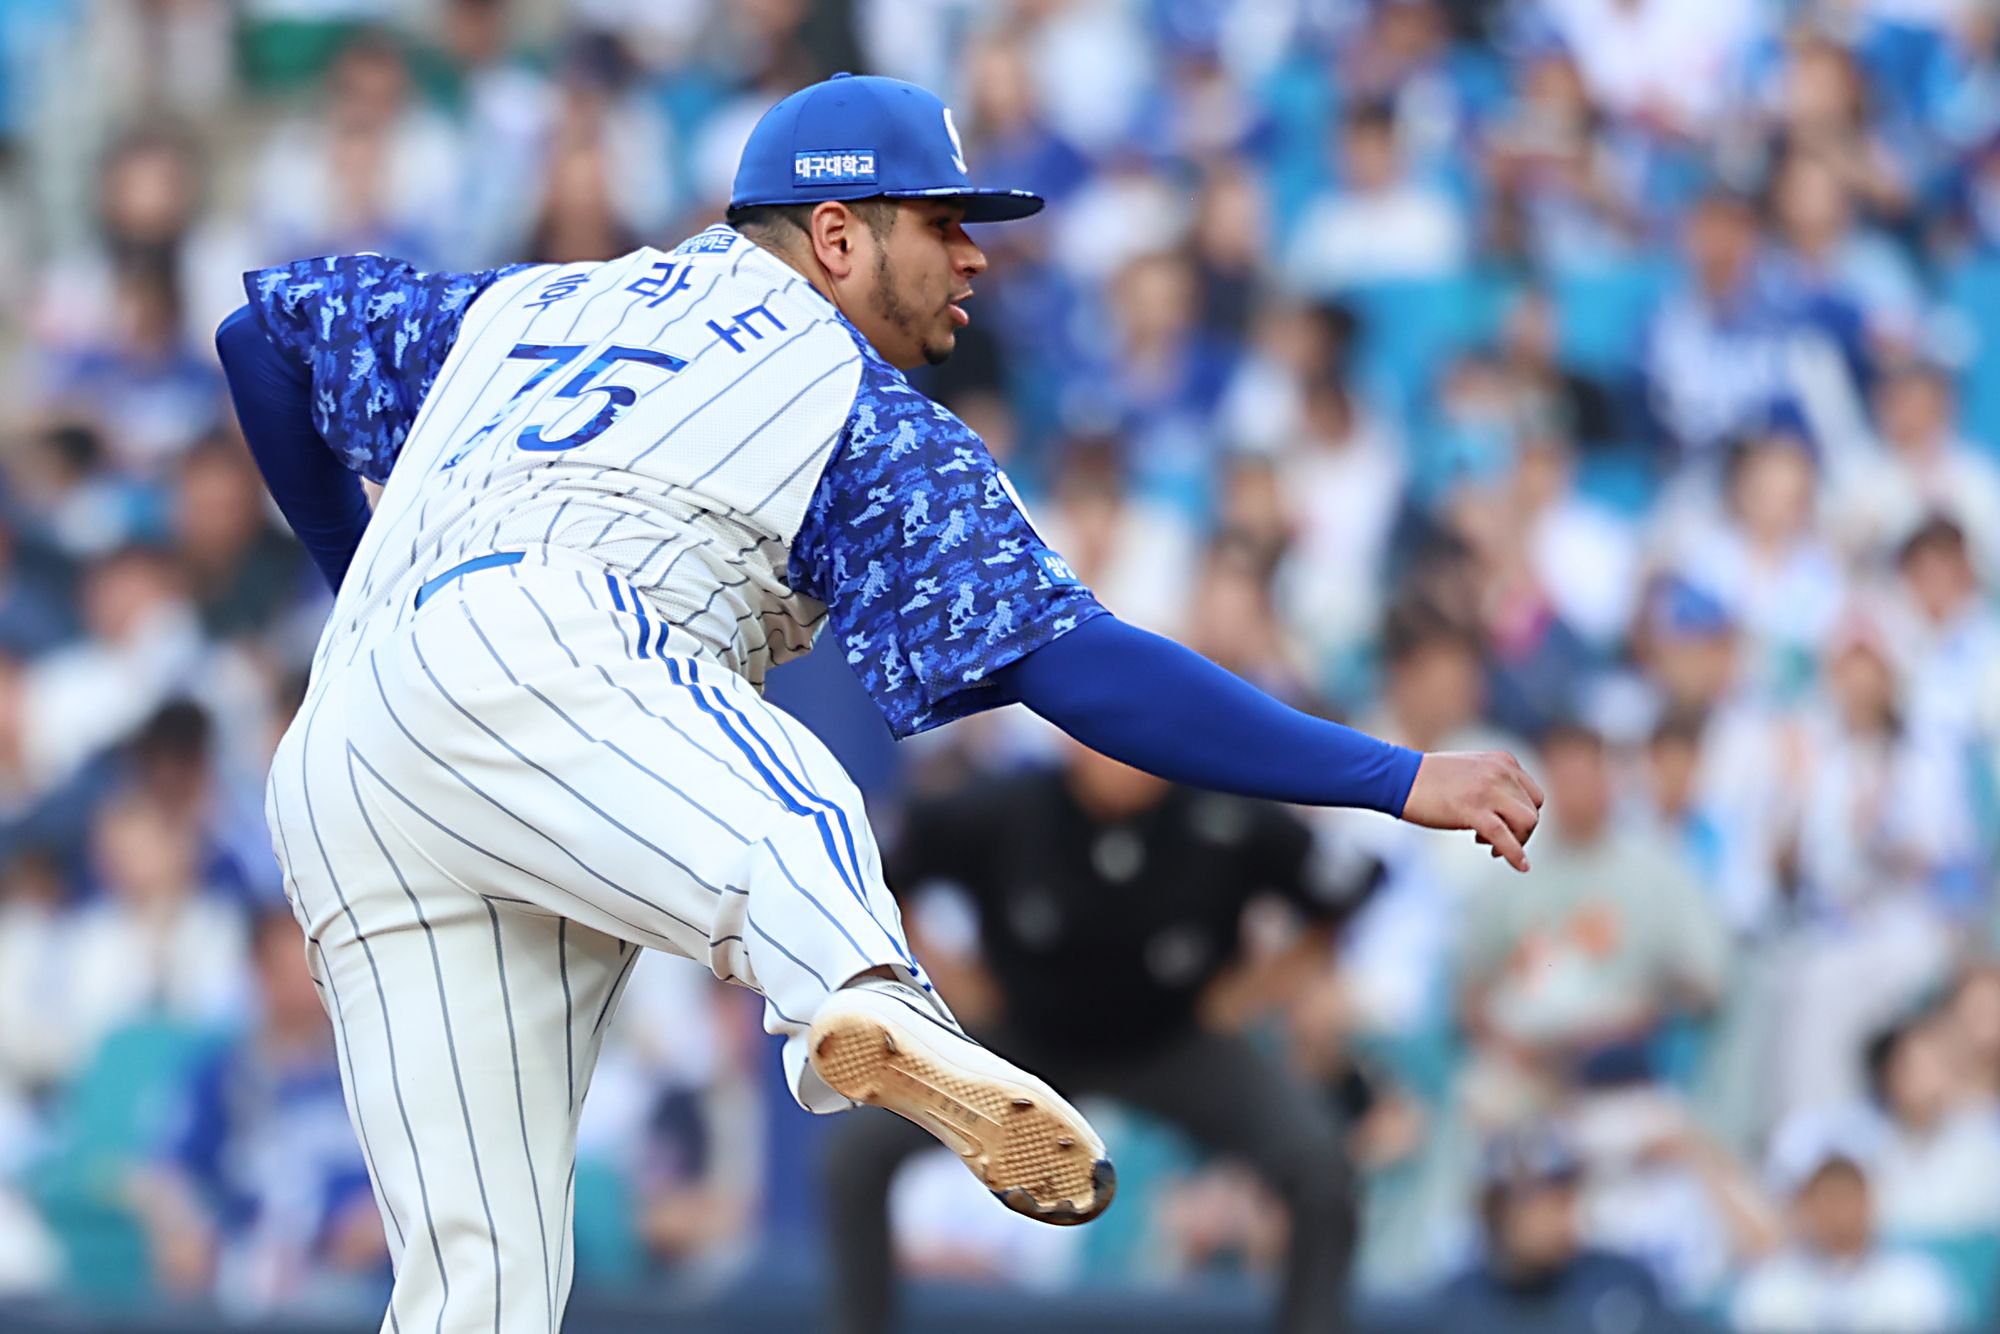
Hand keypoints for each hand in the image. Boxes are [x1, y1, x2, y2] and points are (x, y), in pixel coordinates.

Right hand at [1400, 751, 1544, 871]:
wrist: (1398, 777)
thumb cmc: (1428, 778)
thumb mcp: (1471, 771)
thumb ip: (1493, 783)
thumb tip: (1507, 813)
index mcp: (1503, 761)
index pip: (1532, 795)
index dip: (1523, 816)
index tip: (1507, 829)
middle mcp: (1501, 772)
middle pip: (1533, 811)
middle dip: (1521, 832)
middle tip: (1498, 843)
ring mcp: (1489, 790)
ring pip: (1527, 822)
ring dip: (1518, 841)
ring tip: (1493, 849)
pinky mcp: (1474, 810)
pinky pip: (1506, 837)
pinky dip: (1516, 855)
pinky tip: (1521, 867)